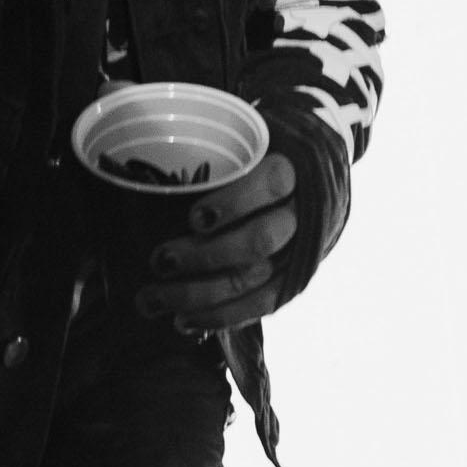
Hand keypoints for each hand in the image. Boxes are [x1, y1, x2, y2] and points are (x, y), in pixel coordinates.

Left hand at [139, 151, 300, 332]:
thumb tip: (151, 171)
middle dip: (207, 256)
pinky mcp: (295, 281)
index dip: (234, 203)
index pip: (272, 183)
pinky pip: (263, 305)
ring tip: (154, 300)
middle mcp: (303, 214)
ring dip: (202, 294)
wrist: (315, 185)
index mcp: (295, 169)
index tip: (194, 219)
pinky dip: (223, 317)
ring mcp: (301, 252)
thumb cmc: (264, 160)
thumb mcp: (250, 144)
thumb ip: (217, 154)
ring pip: (257, 278)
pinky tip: (184, 322)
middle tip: (159, 261)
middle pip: (261, 240)